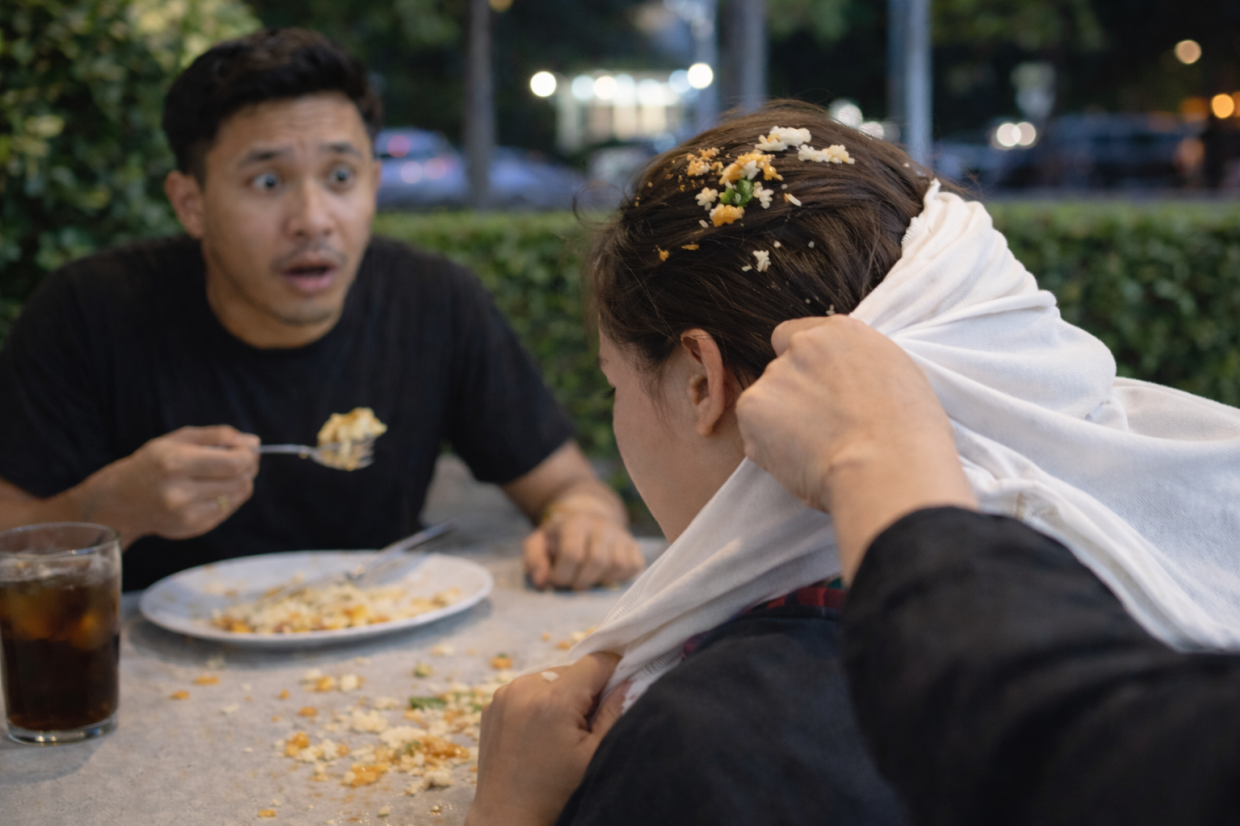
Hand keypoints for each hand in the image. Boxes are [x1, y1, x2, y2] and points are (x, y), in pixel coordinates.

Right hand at [70, 425, 259, 543]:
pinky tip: (214, 488)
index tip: (248, 448)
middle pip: (240, 479)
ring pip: (238, 495)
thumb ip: (217, 436)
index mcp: (176, 464)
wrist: (121, 501)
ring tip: (228, 472)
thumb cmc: (152, 463)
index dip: (249, 455)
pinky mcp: (192, 528)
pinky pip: (228, 509)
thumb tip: (253, 442)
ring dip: (242, 481)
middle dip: (249, 466)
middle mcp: (180, 492)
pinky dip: (230, 496)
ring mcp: (187, 514)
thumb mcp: (178, 440)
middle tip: (244, 458)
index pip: (234, 463)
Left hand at [467, 653, 627, 825]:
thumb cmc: (556, 794)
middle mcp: (524, 688)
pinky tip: (539, 734)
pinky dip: (539, 702)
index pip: (596, 660)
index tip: (616, 696)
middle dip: (585, 690)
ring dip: (562, 694)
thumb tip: (630, 679)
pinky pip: (527, 689)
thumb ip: (616, 710)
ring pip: (549, 677)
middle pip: (572, 669)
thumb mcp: (595, 754)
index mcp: (554, 700)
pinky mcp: (492, 704)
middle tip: (586, 725)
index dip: (614, 673)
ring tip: (560, 732)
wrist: (509, 819)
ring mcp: (503, 695)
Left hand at [524, 508, 644, 589]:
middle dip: (581, 581)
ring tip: (588, 579)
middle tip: (573, 584)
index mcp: (576, 522)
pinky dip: (619, 578)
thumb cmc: (559, 538)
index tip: (556, 579)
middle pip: (597, 561)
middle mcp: (602, 526)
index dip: (562, 575)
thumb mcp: (538, 543)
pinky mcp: (634, 547)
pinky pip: (633, 568)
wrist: (587, 519)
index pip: (573, 554)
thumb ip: (534, 560)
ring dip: (600, 581)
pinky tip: (605, 576)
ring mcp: (622, 535)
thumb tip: (542, 582)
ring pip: (618, 566)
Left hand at [736, 316, 975, 578]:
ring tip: (816, 451)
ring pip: (767, 401)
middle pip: (783, 369)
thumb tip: (844, 386)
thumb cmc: (909, 435)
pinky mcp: (753, 407)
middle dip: (794, 397)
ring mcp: (775, 375)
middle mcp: (803, 345)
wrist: (888, 467)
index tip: (819, 393)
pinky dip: (768, 447)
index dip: (806, 367)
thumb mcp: (899, 378)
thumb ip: (859, 369)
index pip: (799, 336)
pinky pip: (754, 430)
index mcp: (842, 333)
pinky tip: (801, 461)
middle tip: (822, 431)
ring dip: (780, 423)